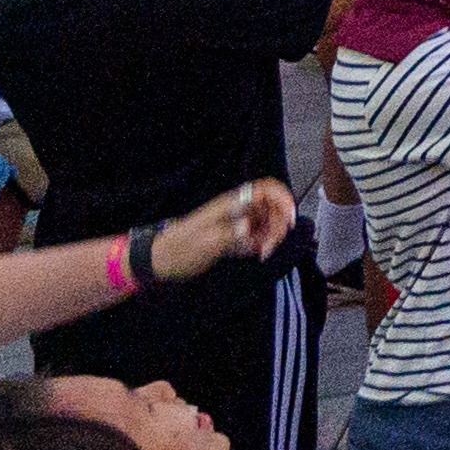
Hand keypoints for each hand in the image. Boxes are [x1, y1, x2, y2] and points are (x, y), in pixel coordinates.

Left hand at [151, 178, 297, 279]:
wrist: (160, 260)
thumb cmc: (179, 249)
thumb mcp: (205, 243)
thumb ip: (230, 233)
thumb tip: (249, 228)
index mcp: (230, 204)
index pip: (265, 188)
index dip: (283, 198)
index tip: (290, 219)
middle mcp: (237, 210)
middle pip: (273, 206)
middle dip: (279, 225)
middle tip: (270, 245)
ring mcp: (238, 223)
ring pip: (270, 222)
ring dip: (273, 237)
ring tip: (261, 253)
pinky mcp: (236, 237)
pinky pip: (260, 236)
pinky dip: (264, 245)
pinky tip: (256, 255)